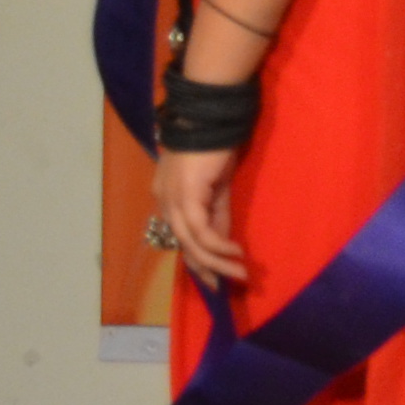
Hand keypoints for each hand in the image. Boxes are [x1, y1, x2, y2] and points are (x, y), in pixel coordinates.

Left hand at [154, 148, 248, 288]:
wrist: (209, 118)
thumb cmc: (215, 145)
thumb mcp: (218, 186)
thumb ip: (217, 212)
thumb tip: (223, 240)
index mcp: (168, 197)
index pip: (181, 235)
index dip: (198, 258)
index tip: (215, 277)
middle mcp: (164, 202)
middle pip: (183, 244)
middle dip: (205, 268)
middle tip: (225, 286)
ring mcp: (172, 200)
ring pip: (191, 242)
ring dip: (216, 262)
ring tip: (240, 273)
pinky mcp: (186, 197)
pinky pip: (201, 230)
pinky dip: (217, 244)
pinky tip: (235, 252)